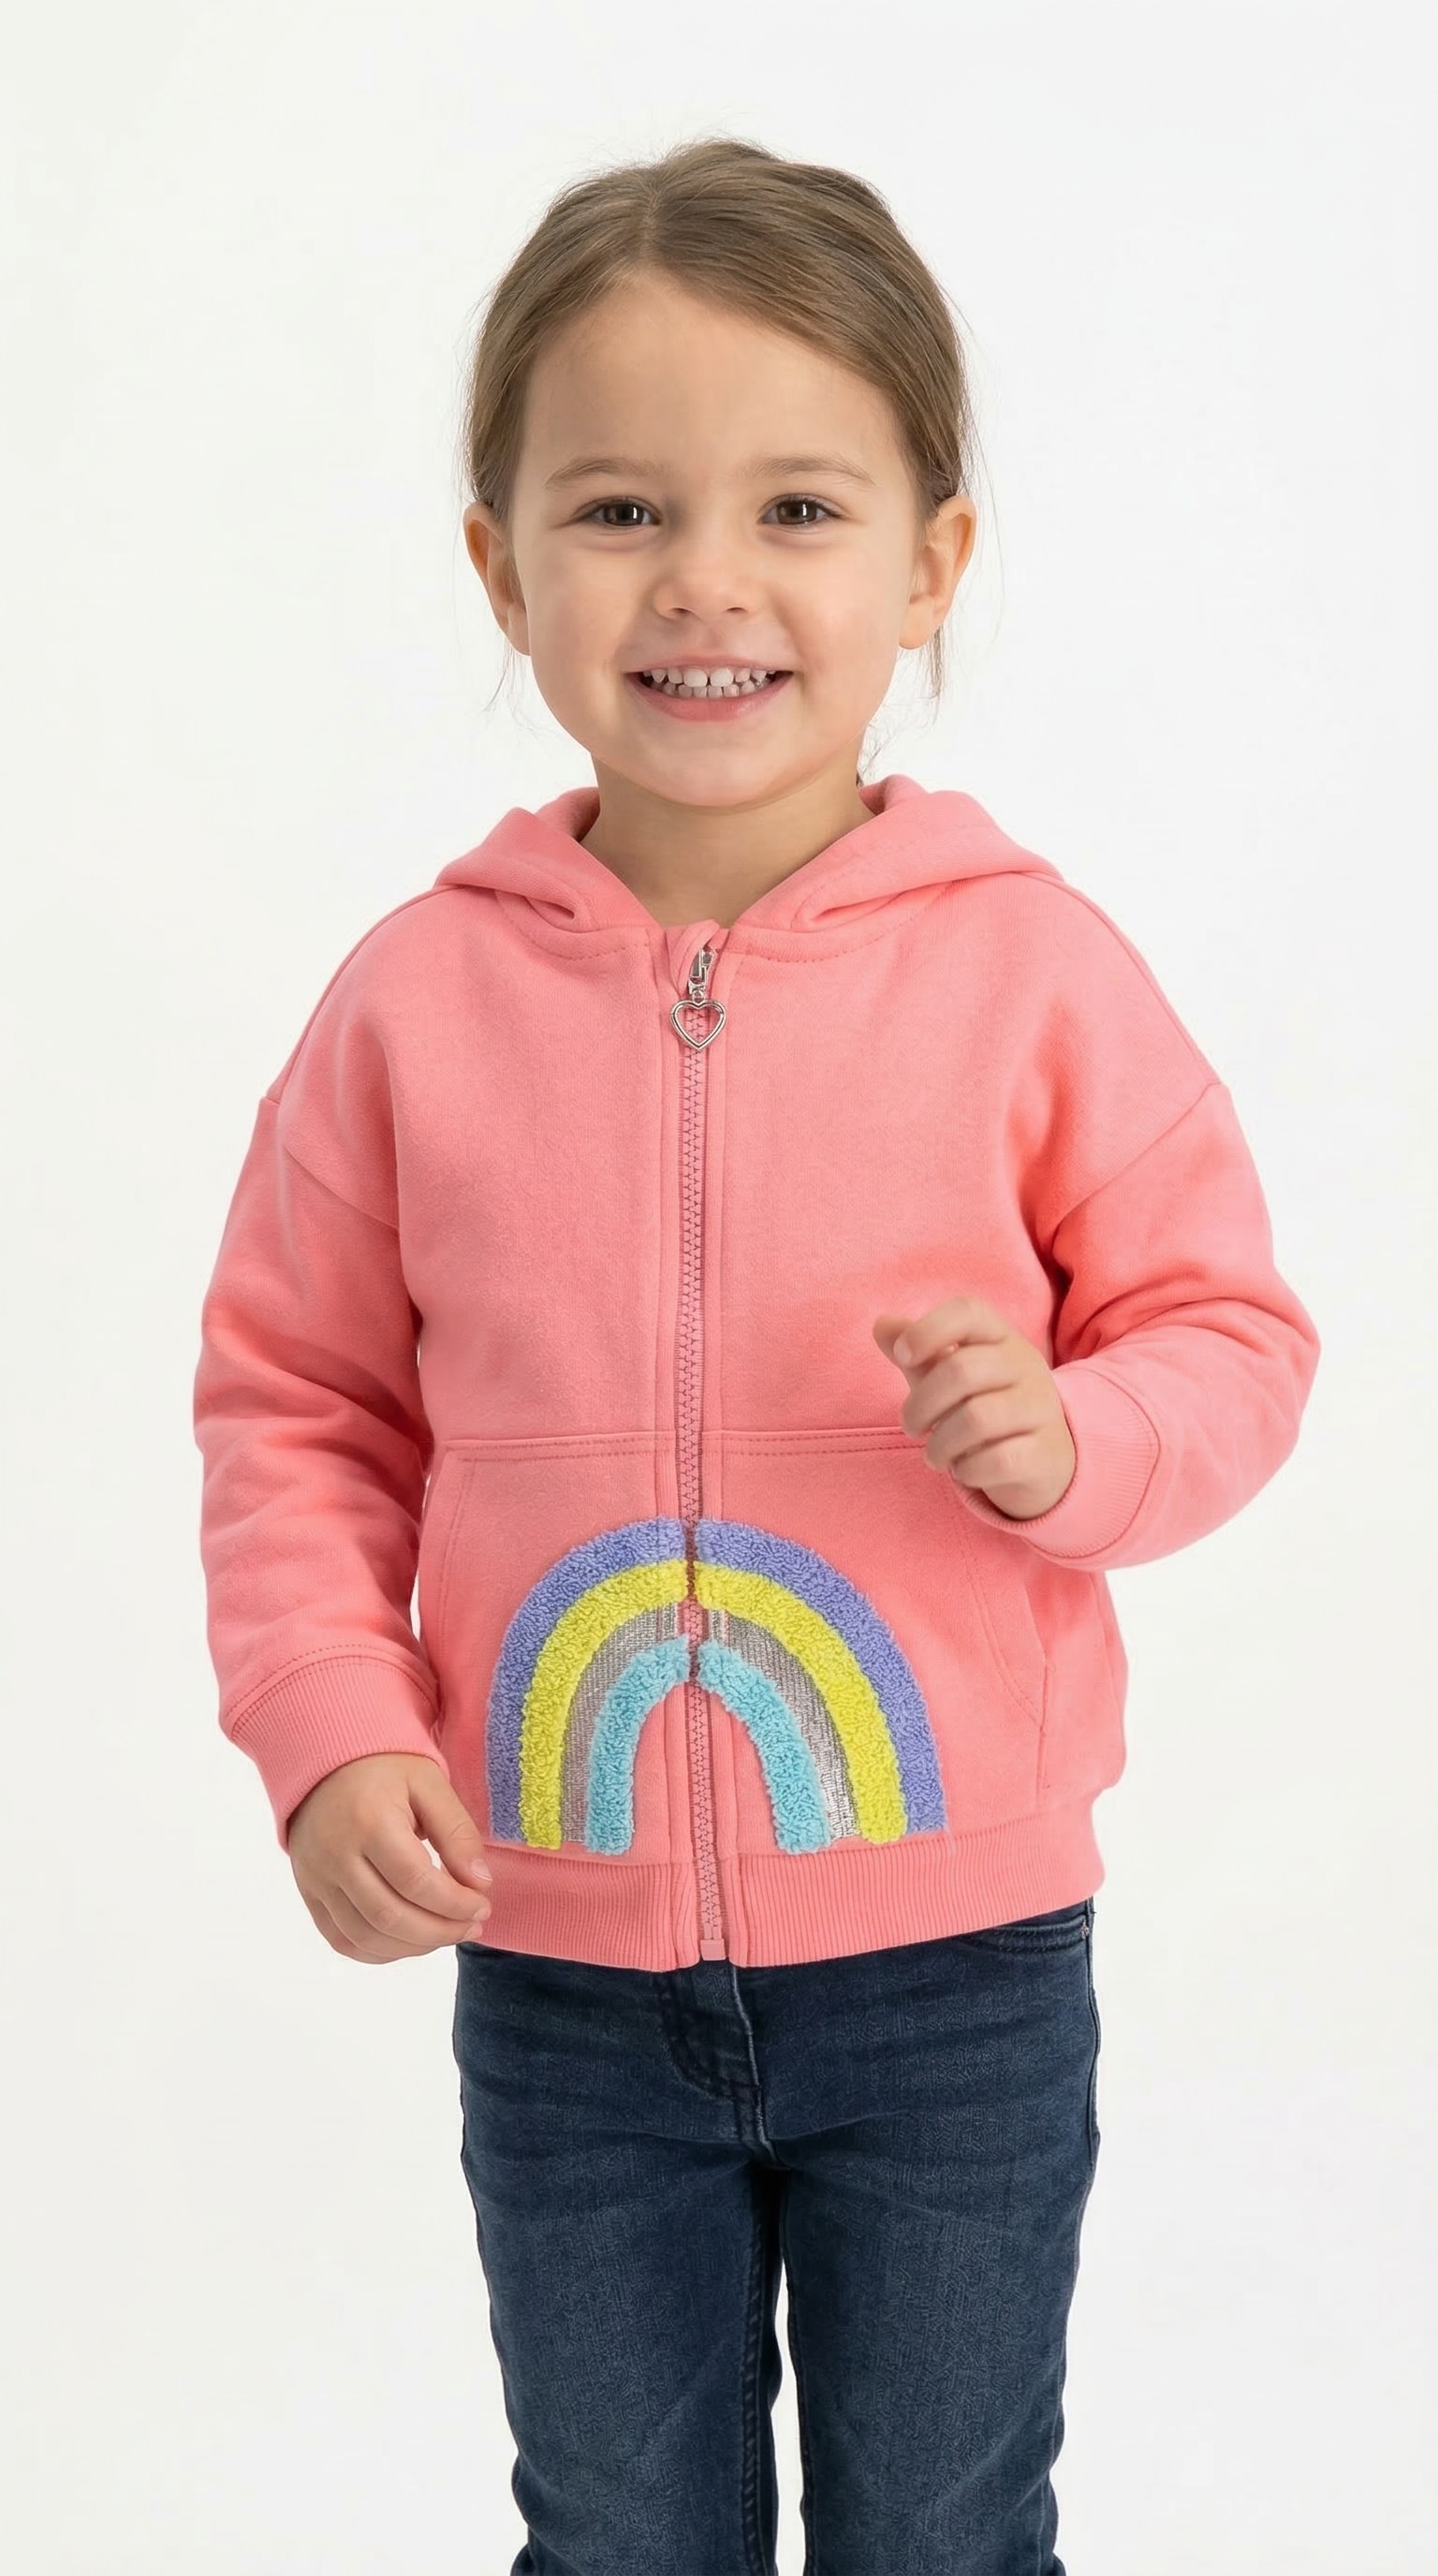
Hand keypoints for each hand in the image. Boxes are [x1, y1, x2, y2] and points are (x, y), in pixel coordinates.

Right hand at [286, 1753, 492, 1963]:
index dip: (455, 1904)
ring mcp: (316, 1878)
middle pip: (390, 1916)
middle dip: (440, 1931)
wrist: (324, 1760)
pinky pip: (341, 1940)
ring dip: (414, 1946)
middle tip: (472, 1927)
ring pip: (365, 1936)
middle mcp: (335, 1855)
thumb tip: (480, 1884)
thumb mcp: (429, 1784)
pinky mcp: (309, 1892)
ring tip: (446, 1934)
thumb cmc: (385, 1767)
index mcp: (368, 1821)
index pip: (416, 1882)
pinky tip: (410, 1942)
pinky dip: (379, 1952)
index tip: (482, 1906)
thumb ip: (457, 1833)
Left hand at [873, 1296, 1076, 1521]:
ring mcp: (1041, 1408)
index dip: (928, 1329)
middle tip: (911, 1428)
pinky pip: (999, 1460)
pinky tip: (965, 1471)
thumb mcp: (951, 1378)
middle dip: (921, 1406)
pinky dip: (969, 1470)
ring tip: (935, 1456)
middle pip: (962, 1370)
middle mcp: (1026, 1366)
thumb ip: (919, 1354)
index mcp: (1001, 1339)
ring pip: (977, 1419)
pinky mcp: (1046, 1452)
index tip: (902, 1355)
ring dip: (940, 1445)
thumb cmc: (986, 1408)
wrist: (1045, 1459)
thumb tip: (881, 1325)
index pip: (969, 1312)